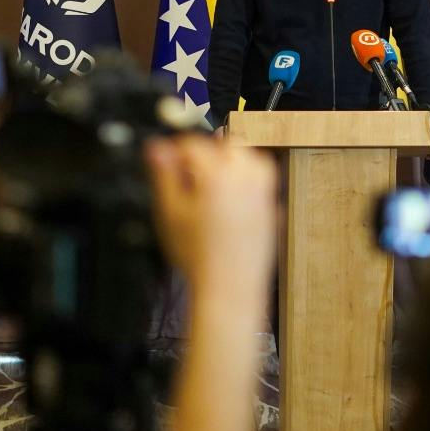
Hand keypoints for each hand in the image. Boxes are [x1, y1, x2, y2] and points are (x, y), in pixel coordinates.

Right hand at [146, 136, 276, 298]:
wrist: (228, 287)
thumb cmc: (199, 256)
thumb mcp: (170, 212)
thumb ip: (163, 174)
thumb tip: (157, 148)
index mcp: (219, 174)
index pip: (194, 143)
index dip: (175, 150)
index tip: (166, 160)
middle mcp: (246, 177)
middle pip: (227, 143)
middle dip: (207, 151)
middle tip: (188, 172)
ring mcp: (263, 191)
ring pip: (250, 156)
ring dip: (230, 160)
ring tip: (209, 182)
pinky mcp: (272, 206)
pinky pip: (260, 178)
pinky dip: (245, 178)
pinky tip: (228, 199)